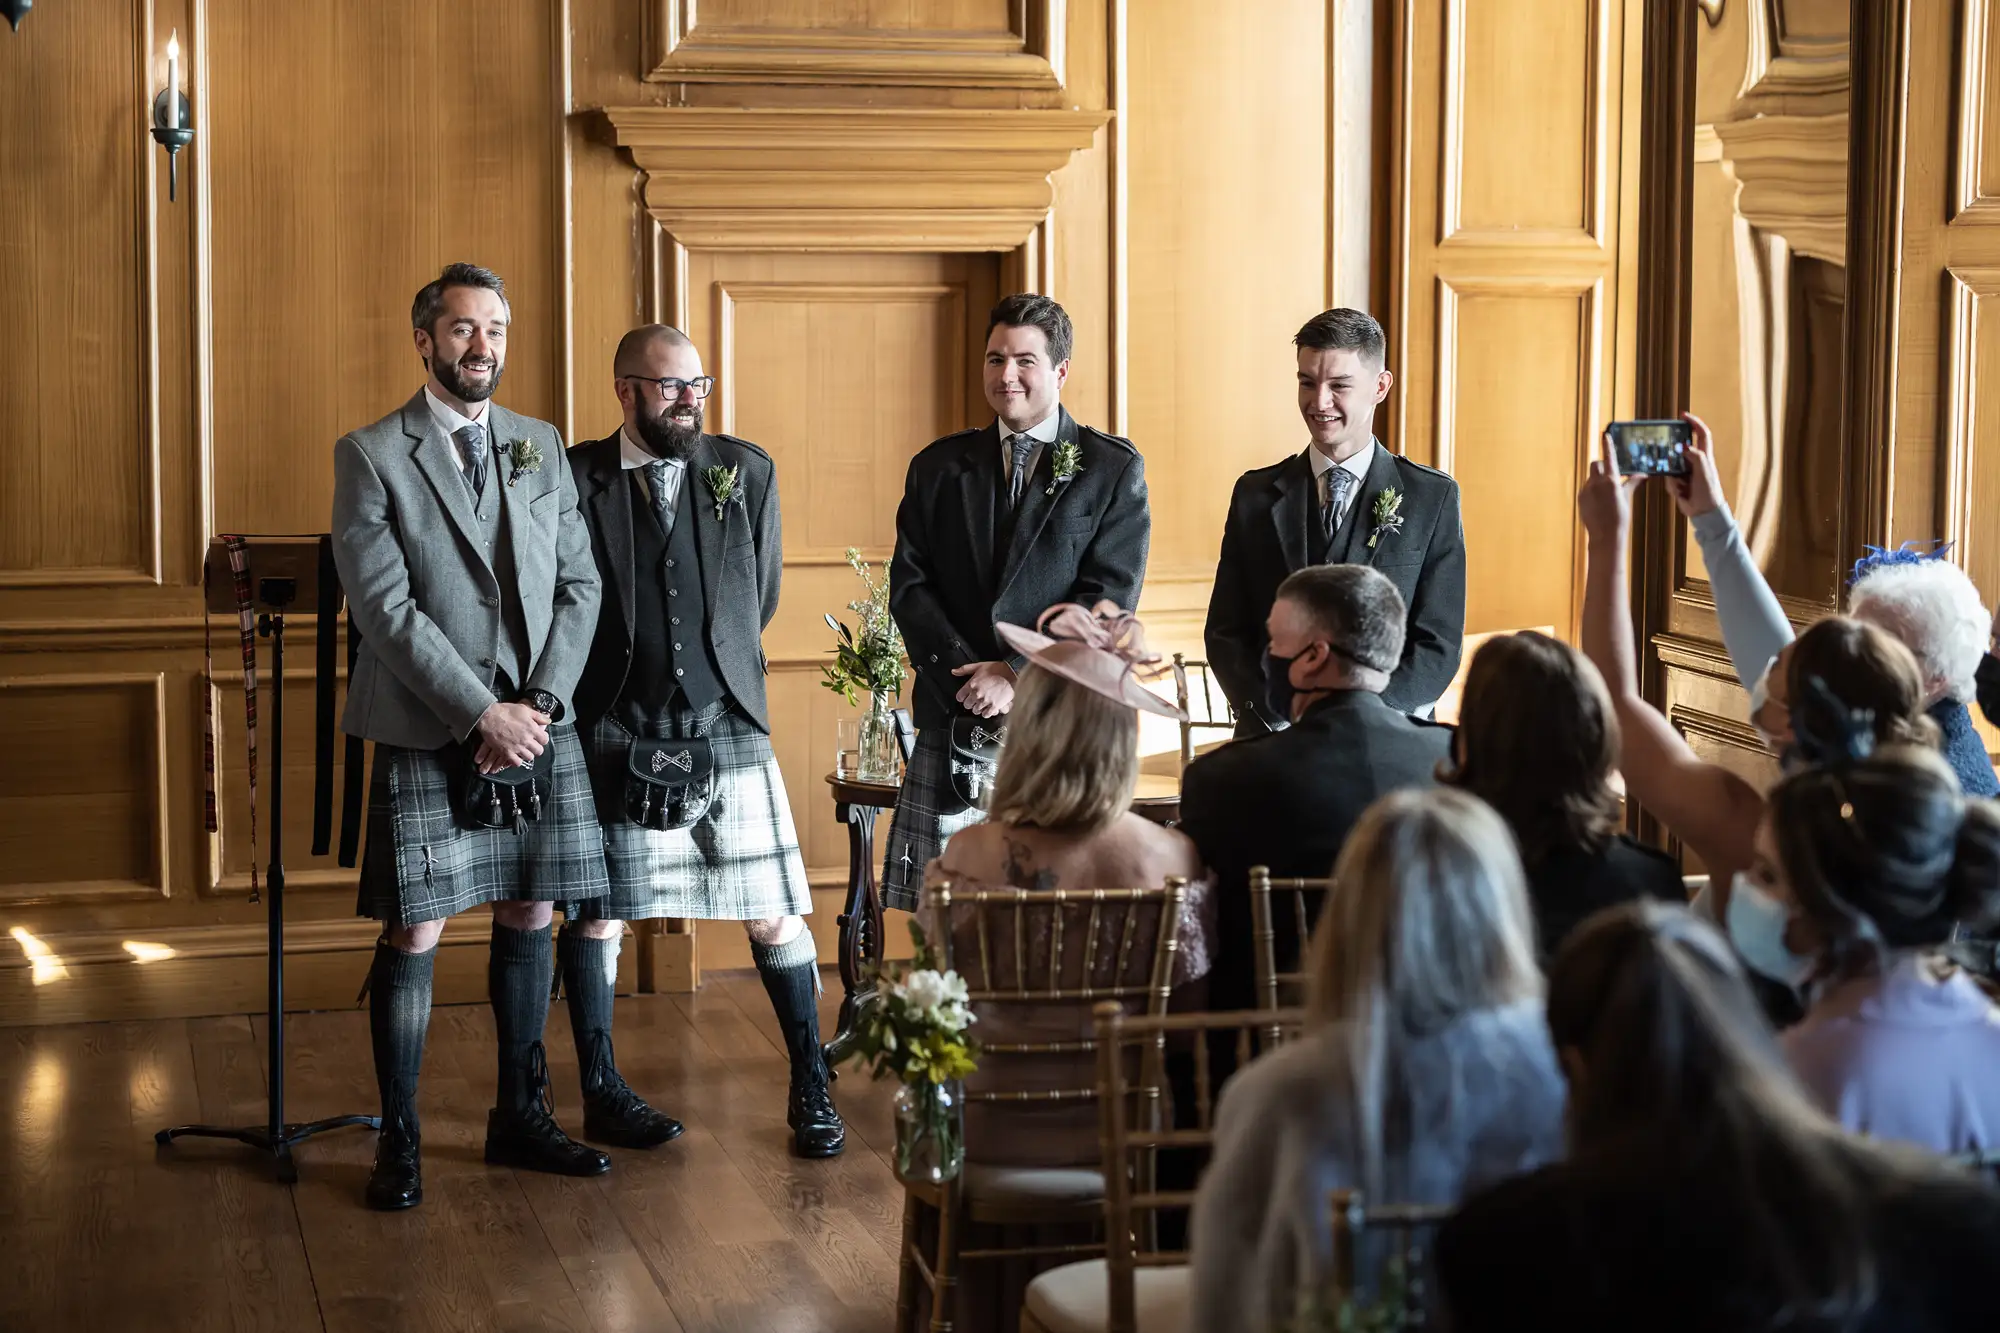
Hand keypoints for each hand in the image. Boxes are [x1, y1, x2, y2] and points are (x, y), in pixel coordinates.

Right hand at [473, 700, 549, 772]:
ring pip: (529, 757)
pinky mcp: (507, 753)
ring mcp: (517, 747)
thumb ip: (539, 716)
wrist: (489, 716)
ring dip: (527, 754)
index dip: (542, 739)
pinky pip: (517, 763)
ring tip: (523, 750)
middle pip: (539, 751)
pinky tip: (515, 756)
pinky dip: (517, 761)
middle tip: (531, 745)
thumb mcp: (525, 709)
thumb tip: (548, 721)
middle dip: (536, 748)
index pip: (545, 740)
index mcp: (532, 729)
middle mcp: (526, 740)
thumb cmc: (505, 711)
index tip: (538, 738)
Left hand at [951, 661, 1016, 717]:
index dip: (963, 697)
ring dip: (979, 708)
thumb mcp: (979, 666)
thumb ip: (965, 669)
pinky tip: (989, 707)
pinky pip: (985, 715)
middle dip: (971, 703)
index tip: (966, 696)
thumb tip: (954, 671)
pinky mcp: (994, 706)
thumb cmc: (998, 669)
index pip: (960, 697)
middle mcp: (977, 694)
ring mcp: (985, 701)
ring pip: (975, 711)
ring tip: (984, 703)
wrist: (1013, 673)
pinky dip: (987, 712)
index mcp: (971, 684)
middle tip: (976, 699)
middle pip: (967, 705)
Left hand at [1579, 429, 1644, 544]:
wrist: (1605, 535)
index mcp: (1611, 481)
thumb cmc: (1620, 516)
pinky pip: (1586, 488)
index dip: (1607, 445)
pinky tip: (1599, 503)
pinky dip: (1592, 491)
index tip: (1605, 434)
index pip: (1609, 458)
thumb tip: (1643, 474)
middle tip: (1609, 476)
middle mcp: (1597, 483)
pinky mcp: (1580, 497)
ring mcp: (1587, 490)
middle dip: (1602, 466)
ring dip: (1597, 480)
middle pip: (1596, 464)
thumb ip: (1632, 483)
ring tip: (1605, 495)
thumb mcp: (1627, 498)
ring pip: (1591, 477)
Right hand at [1663, 411, 1725, 518]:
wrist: (1704, 512)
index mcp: (1705, 456)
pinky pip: (1669, 479)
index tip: (1683, 416)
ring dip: (1673, 477)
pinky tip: (1681, 493)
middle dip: (1673, 453)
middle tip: (1666, 454)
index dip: (1694, 423)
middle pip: (1680, 449)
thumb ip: (1695, 456)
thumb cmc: (1709, 491)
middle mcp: (1695, 462)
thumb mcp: (1704, 470)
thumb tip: (1684, 446)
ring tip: (1681, 487)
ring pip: (1671, 466)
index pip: (1701, 434)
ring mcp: (1686, 473)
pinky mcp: (1679, 483)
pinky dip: (1673, 486)